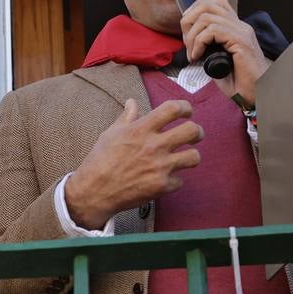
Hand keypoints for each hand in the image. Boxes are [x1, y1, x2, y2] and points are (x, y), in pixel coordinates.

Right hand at [64, 98, 201, 229]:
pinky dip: (174, 180)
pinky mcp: (161, 186)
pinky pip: (180, 180)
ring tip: (186, 157)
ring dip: (192, 156)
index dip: (185, 107)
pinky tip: (166, 178)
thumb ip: (127, 118)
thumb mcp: (111, 134)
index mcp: (141, 129)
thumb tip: (132, 102)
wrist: (94, 191)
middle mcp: (154, 146)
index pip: (173, 109)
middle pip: (192, 130)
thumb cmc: (100, 160)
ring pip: (194, 157)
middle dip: (197, 131)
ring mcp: (160, 167)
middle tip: (194, 134)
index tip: (186, 111)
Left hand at [181, 0, 270, 106]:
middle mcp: (240, 25)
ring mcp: (242, 31)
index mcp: (236, 27)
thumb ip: (208, 48)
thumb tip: (190, 43)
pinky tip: (197, 57)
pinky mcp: (241, 41)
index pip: (214, 4)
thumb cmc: (239, 83)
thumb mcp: (218, 60)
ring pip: (206, 17)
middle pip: (207, 5)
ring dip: (192, 36)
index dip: (194, 13)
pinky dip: (198, 43)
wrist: (255, 95)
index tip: (186, 32)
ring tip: (191, 53)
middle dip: (189, 21)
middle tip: (186, 42)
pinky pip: (212, 31)